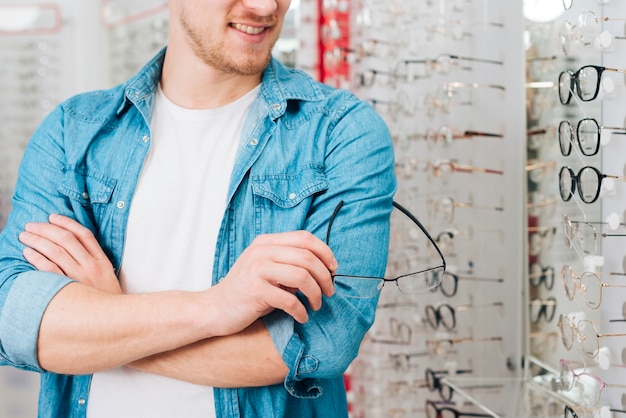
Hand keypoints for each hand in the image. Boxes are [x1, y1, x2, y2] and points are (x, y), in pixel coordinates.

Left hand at [19, 214, 120, 293]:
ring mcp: (80, 277)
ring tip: (25, 236)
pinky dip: (37, 258)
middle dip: (46, 229)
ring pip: (56, 251)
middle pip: (66, 239)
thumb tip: (75, 249)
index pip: (84, 234)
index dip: (67, 223)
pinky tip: (28, 253)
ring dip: (37, 240)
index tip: (53, 217)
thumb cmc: (108, 301)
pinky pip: (49, 269)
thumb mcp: (108, 278)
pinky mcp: (69, 289)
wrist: (115, 321)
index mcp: (102, 261)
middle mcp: (91, 266)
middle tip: (31, 226)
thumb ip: (95, 263)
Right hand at [209, 231, 336, 335]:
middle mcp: (261, 251)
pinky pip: (290, 300)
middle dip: (325, 276)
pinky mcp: (255, 291)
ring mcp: (257, 269)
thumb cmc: (246, 291)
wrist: (214, 309)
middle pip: (307, 257)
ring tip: (316, 305)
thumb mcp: (265, 268)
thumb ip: (288, 262)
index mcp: (266, 242)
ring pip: (302, 276)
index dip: (325, 252)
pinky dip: (301, 311)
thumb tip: (324, 268)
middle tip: (329, 292)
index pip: (305, 237)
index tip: (333, 269)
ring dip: (316, 294)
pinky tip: (302, 317)